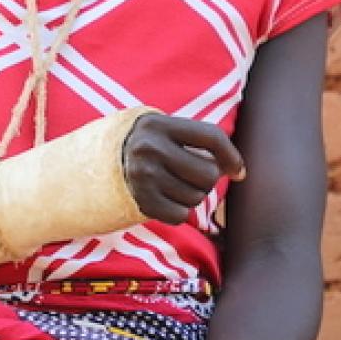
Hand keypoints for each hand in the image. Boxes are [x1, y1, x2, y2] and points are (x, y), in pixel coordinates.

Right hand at [122, 113, 244, 224]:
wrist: (101, 166)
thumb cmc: (150, 147)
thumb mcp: (166, 132)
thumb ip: (200, 143)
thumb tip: (238, 171)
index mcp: (159, 124)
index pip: (211, 136)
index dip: (231, 155)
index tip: (238, 170)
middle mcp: (149, 148)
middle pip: (208, 173)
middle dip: (207, 179)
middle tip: (192, 176)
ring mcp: (143, 176)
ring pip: (196, 197)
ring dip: (192, 195)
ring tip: (175, 185)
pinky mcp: (140, 201)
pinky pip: (181, 215)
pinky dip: (180, 211)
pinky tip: (167, 200)